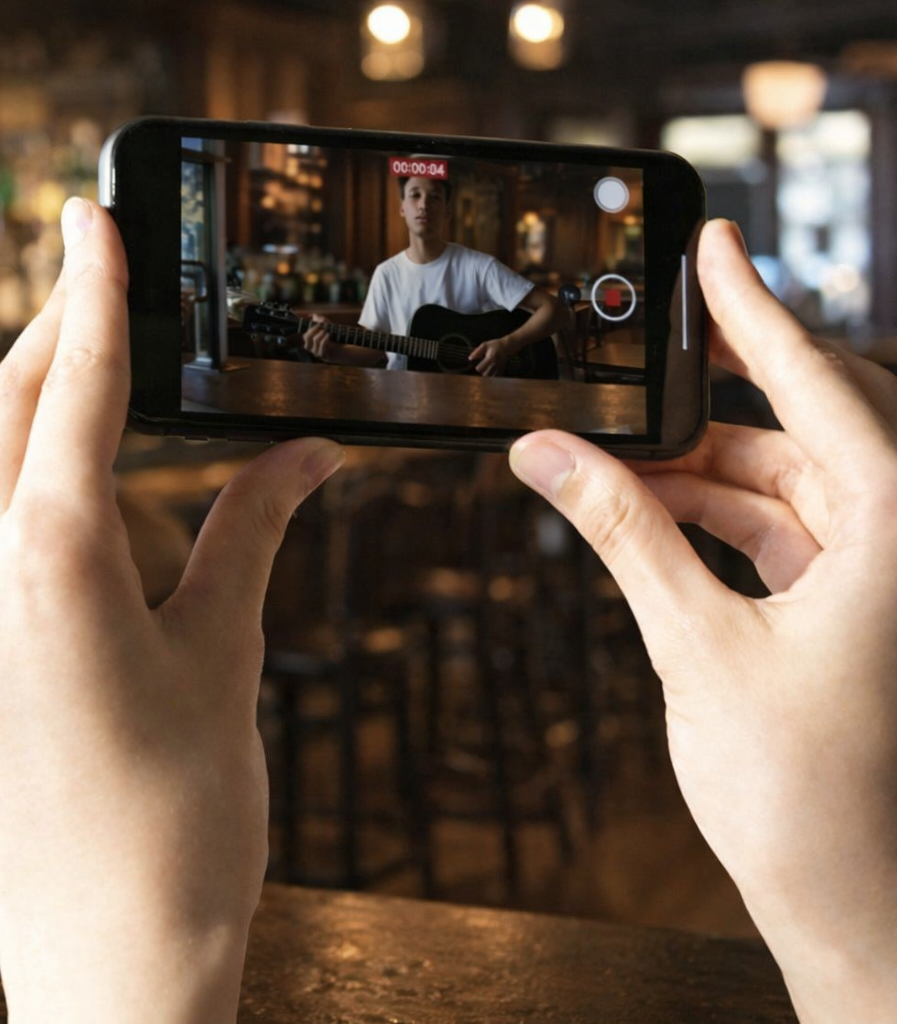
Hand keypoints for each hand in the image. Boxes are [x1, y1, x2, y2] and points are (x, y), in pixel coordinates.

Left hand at [0, 198, 342, 1023]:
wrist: (101, 950)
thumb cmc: (175, 821)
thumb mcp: (225, 655)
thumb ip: (253, 533)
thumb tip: (305, 456)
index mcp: (52, 558)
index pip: (76, 381)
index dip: (95, 288)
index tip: (94, 215)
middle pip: (10, 402)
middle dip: (58, 330)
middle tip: (102, 272)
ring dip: (48, 416)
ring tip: (124, 427)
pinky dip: (29, 486)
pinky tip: (89, 509)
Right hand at [300, 314, 339, 360]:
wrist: (341, 349)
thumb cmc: (332, 338)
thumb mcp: (327, 327)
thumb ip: (319, 320)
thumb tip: (312, 315)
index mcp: (310, 343)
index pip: (305, 336)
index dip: (310, 329)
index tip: (318, 324)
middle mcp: (311, 349)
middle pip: (307, 337)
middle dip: (314, 329)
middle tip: (321, 326)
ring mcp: (316, 353)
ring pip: (315, 340)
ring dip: (321, 333)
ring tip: (326, 331)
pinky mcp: (323, 355)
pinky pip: (321, 345)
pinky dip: (325, 338)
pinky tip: (328, 334)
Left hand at [469, 335, 512, 375]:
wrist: (507, 346)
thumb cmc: (494, 345)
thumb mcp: (484, 345)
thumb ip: (477, 352)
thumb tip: (470, 359)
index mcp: (490, 358)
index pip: (480, 368)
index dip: (478, 368)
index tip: (478, 364)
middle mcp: (496, 364)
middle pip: (485, 374)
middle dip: (482, 371)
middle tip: (483, 367)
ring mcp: (500, 367)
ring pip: (490, 376)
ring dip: (487, 374)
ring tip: (487, 368)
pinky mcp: (502, 369)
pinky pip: (496, 376)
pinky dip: (492, 375)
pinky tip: (491, 370)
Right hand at [508, 219, 896, 1022]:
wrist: (850, 899)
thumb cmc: (807, 791)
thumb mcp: (696, 647)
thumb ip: (624, 535)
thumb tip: (549, 456)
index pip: (822, 382)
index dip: (754, 309)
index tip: (713, 244)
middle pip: (812, 418)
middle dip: (716, 395)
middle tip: (637, 365)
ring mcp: (881, 570)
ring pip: (787, 475)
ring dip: (697, 468)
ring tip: (607, 462)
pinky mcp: (855, 604)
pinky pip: (780, 526)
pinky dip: (711, 516)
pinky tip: (643, 509)